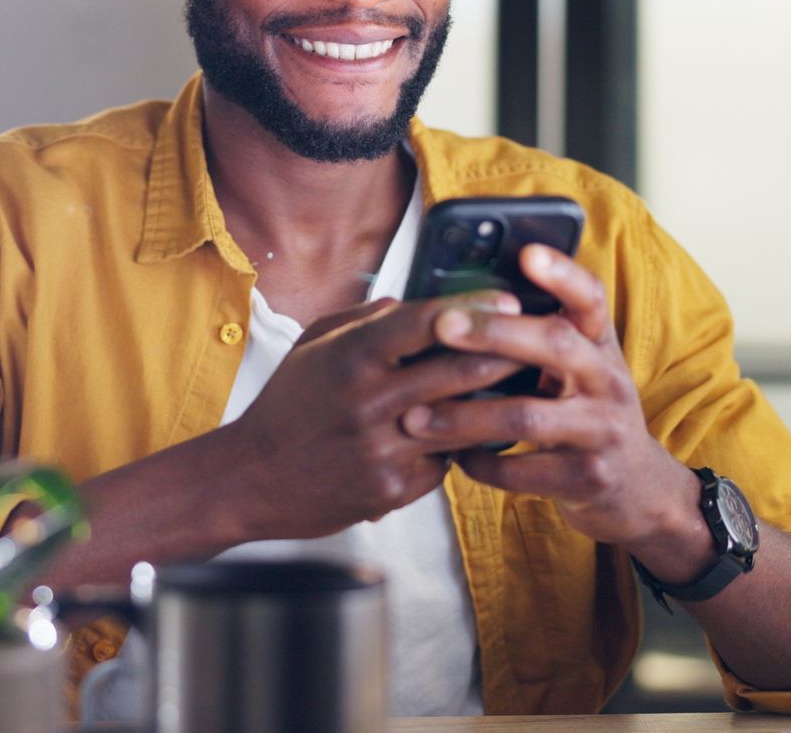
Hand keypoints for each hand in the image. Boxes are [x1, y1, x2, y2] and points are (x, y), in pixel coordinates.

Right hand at [222, 293, 524, 541]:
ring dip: (497, 405)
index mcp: (349, 358)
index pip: (422, 322)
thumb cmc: (286, 407)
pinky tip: (471, 438)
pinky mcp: (389, 491)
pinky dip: (456, 449)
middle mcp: (367, 401)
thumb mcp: (313, 348)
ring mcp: (381, 449)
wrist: (250, 479)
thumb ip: (362, 320)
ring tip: (526, 389)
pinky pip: (442, 465)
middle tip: (540, 342)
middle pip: (457, 370)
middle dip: (507, 354)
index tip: (507, 299)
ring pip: (461, 421)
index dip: (471, 308)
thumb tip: (410, 303)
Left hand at [398, 245, 706, 565]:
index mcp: (599, 345)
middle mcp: (607, 381)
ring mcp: (602, 430)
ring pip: (528, 415)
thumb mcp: (577, 368)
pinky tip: (453, 457)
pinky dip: (480, 464)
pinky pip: (522, 471)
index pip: (590, 298)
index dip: (562, 274)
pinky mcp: (587, 478)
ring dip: (465, 416)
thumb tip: (458, 301)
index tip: (526, 253)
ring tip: (414, 417)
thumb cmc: (584, 411)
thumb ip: (537, 338)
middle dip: (495, 333)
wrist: (636, 486)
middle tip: (442, 324)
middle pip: (555, 345)